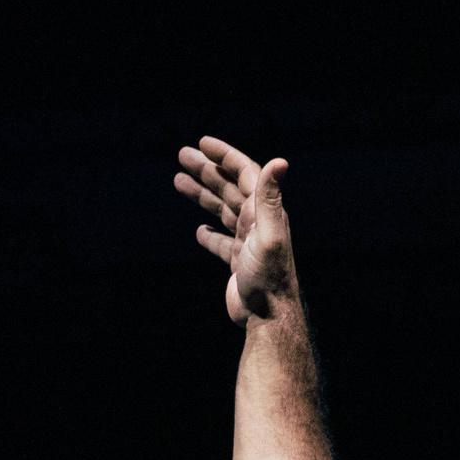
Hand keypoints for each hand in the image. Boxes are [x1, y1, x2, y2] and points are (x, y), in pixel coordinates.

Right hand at [173, 135, 296, 325]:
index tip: (202, 143)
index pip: (245, 174)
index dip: (225, 156)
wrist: (268, 316)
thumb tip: (280, 161)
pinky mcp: (239, 262)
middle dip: (207, 170)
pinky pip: (222, 242)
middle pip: (230, 188)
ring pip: (223, 211)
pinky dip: (210, 233)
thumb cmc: (269, 276)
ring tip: (178, 181)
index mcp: (264, 212)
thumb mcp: (269, 233)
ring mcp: (248, 243)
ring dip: (203, 195)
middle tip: (181, 155)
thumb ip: (271, 198)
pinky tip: (199, 230)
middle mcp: (258, 224)